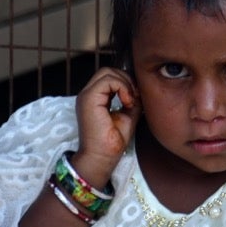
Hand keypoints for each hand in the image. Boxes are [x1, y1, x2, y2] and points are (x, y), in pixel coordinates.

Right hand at [72, 66, 140, 188]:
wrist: (104, 156)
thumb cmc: (114, 139)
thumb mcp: (128, 113)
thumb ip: (131, 98)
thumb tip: (140, 87)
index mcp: (95, 98)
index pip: (110, 76)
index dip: (126, 81)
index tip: (136, 96)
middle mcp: (88, 94)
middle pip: (108, 70)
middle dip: (125, 78)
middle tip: (134, 96)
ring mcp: (86, 96)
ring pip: (107, 72)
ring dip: (125, 83)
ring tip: (131, 99)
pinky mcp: (88, 99)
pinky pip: (107, 80)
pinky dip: (122, 87)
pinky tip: (127, 101)